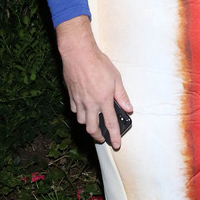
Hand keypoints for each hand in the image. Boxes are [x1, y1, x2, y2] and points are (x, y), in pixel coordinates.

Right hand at [55, 16, 131, 148]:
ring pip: (81, 121)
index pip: (111, 124)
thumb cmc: (98, 64)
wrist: (78, 54)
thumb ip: (122, 96)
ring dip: (88, 125)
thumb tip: (128, 108)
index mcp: (104, 100)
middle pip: (92, 128)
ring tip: (93, 124)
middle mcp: (90, 104)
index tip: (116, 144)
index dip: (114, 136)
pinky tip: (82, 110)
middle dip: (98, 136)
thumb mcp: (116, 79)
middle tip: (103, 138)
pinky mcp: (70, 95)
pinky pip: (73, 110)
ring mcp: (78, 101)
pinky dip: (78, 113)